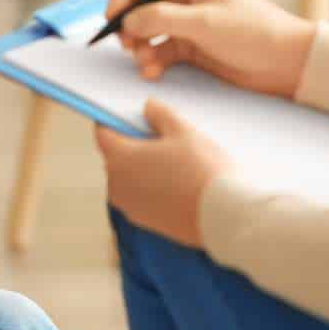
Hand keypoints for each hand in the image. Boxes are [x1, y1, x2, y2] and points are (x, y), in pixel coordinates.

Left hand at [94, 98, 233, 248]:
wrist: (225, 215)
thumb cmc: (203, 169)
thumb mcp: (183, 131)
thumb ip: (160, 114)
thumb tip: (147, 108)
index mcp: (119, 158)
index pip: (103, 133)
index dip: (113, 120)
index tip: (127, 115)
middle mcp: (117, 185)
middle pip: (116, 156)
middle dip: (133, 144)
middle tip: (161, 135)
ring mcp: (130, 206)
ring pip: (129, 178)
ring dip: (143, 167)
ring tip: (174, 160)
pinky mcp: (145, 221)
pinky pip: (142, 197)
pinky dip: (152, 187)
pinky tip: (178, 182)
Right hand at [108, 0, 316, 98]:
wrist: (287, 64)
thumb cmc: (255, 32)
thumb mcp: (205, 22)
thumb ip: (162, 19)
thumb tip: (126, 22)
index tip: (113, 17)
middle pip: (140, 5)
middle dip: (129, 26)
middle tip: (126, 45)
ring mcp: (188, 24)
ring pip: (147, 32)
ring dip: (139, 47)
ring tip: (144, 62)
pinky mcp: (192, 49)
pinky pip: (160, 52)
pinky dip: (152, 62)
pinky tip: (152, 72)